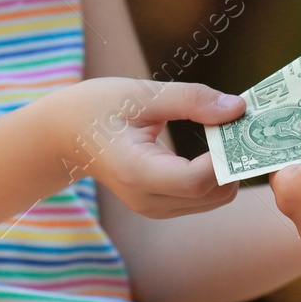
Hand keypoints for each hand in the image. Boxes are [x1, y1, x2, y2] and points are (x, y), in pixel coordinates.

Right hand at [51, 78, 244, 218]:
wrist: (63, 134)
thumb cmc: (97, 108)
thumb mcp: (142, 94)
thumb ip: (191, 100)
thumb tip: (237, 108)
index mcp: (138, 172)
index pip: (197, 181)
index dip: (224, 157)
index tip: (232, 124)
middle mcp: (147, 199)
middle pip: (214, 195)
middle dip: (233, 162)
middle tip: (235, 124)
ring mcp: (154, 207)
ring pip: (214, 199)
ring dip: (227, 169)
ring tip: (221, 131)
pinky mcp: (160, 205)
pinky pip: (203, 197)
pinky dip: (216, 174)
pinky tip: (210, 146)